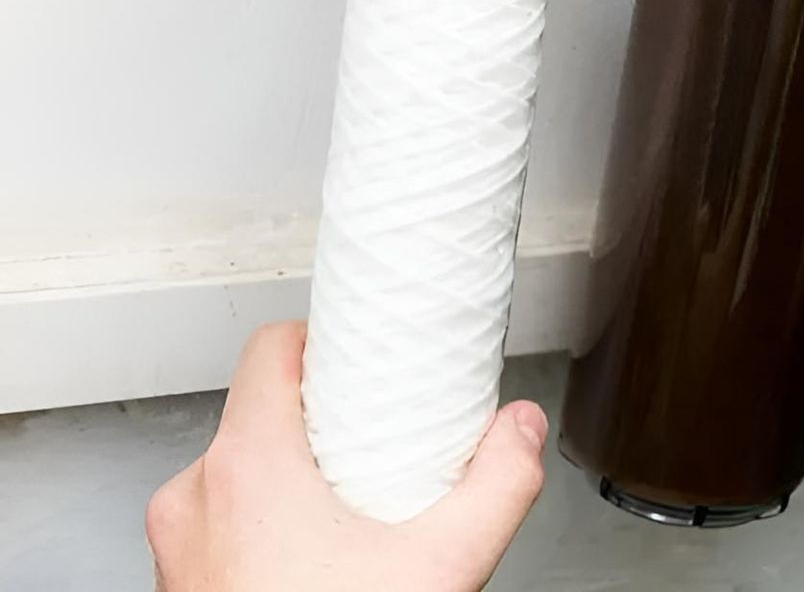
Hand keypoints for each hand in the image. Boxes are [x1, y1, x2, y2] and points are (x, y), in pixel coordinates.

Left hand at [147, 322, 545, 591]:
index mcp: (246, 467)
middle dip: (324, 421)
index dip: (325, 340)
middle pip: (262, 411)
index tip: (364, 357)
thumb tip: (520, 430)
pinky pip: (222, 524)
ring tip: (352, 507)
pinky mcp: (180, 584)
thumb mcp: (445, 564)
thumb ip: (499, 483)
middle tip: (376, 442)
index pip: (271, 349)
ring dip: (293, 476)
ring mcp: (179, 546)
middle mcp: (196, 498)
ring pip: (238, 472)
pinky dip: (266, 526)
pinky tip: (320, 557)